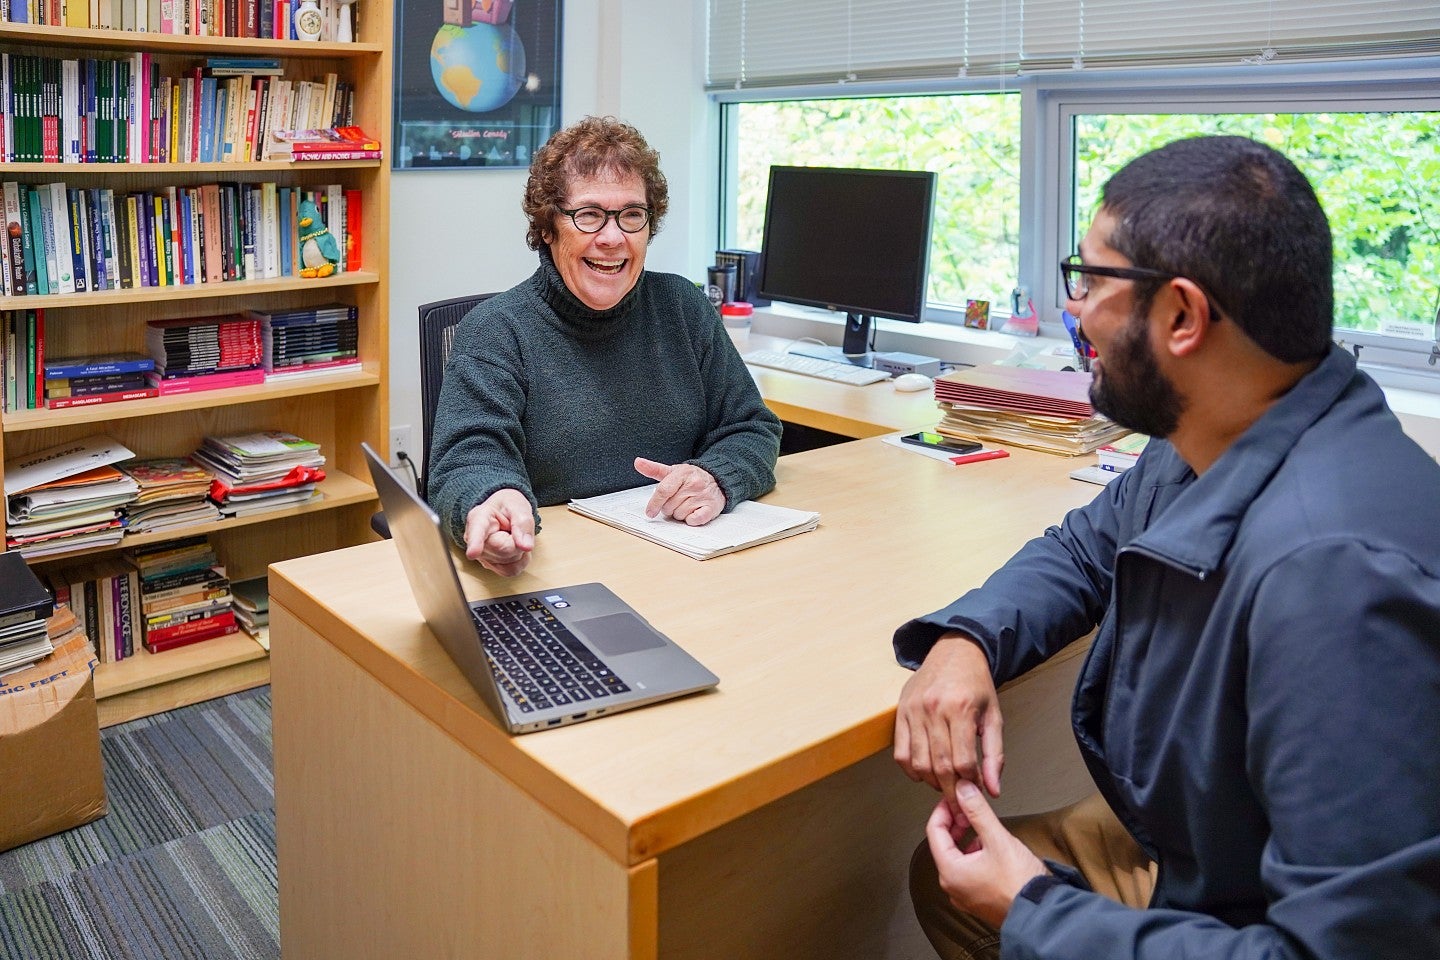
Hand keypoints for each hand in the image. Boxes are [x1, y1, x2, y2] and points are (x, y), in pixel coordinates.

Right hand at [463, 488, 534, 576]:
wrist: (503, 511)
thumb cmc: (508, 506)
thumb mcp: (519, 506)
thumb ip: (523, 524)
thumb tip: (526, 547)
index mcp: (478, 518)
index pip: (476, 532)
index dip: (475, 544)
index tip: (473, 553)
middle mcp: (474, 539)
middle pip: (503, 550)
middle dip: (517, 542)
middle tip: (514, 529)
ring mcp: (480, 554)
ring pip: (507, 563)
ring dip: (518, 551)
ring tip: (512, 536)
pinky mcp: (489, 564)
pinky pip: (510, 570)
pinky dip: (519, 561)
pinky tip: (516, 548)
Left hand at [633, 458, 724, 525]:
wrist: (717, 479)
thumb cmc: (691, 477)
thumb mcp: (673, 471)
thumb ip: (654, 469)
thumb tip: (637, 462)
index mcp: (682, 473)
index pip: (663, 490)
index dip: (654, 503)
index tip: (650, 512)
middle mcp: (694, 484)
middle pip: (670, 506)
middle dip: (670, 508)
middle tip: (677, 501)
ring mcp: (703, 496)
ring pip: (680, 515)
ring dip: (680, 513)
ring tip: (687, 505)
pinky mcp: (711, 507)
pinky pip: (694, 520)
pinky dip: (691, 520)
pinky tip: (694, 512)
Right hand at [895, 633, 1004, 804]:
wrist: (954, 652)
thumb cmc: (976, 685)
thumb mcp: (994, 716)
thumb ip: (995, 755)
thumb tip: (993, 790)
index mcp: (962, 709)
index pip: (963, 761)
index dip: (970, 782)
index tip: (976, 789)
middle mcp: (935, 709)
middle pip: (939, 765)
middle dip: (951, 790)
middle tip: (959, 801)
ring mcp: (914, 710)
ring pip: (918, 762)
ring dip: (931, 782)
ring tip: (944, 784)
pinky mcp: (900, 712)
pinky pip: (900, 752)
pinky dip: (911, 770)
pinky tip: (924, 773)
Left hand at [925, 783, 1047, 928]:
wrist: (1042, 915)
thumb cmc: (1020, 883)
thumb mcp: (997, 839)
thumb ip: (977, 811)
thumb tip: (963, 790)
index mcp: (950, 872)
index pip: (934, 831)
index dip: (943, 809)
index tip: (955, 797)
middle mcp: (952, 886)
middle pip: (944, 845)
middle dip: (955, 824)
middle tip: (968, 809)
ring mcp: (964, 896)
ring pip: (956, 858)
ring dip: (965, 840)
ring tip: (982, 828)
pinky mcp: (978, 901)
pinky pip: (967, 872)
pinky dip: (973, 856)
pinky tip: (990, 850)